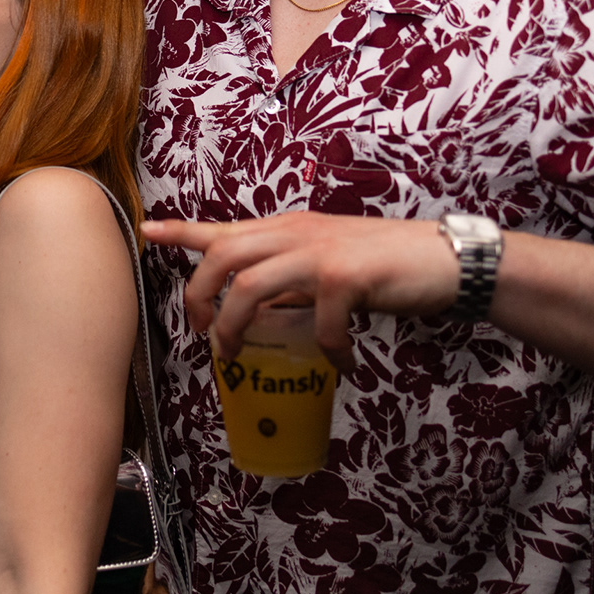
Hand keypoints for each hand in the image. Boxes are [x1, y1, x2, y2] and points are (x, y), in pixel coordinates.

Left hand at [140, 212, 460, 371]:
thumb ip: (290, 274)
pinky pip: (319, 323)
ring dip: (237, 327)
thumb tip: (254, 306)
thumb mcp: (326, 260)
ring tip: (238, 357)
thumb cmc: (386, 263)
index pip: (225, 228)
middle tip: (201, 334)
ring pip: (251, 287)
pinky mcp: (349, 277)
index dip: (183, 231)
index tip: (147, 231)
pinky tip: (341, 366)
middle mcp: (298, 234)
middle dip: (199, 297)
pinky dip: (326, 351)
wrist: (446, 258)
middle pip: (224, 257)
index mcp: (290, 229)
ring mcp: (321, 253)